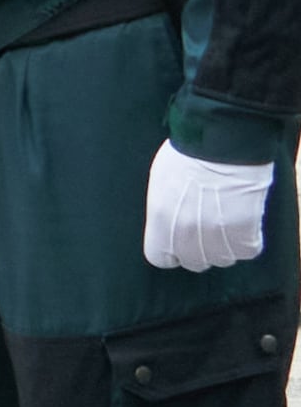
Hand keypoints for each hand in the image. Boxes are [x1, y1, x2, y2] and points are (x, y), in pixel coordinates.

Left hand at [148, 144, 279, 271]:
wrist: (221, 144)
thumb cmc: (188, 155)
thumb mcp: (160, 181)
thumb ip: (164, 210)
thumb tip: (170, 222)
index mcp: (160, 221)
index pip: (159, 258)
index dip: (171, 253)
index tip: (178, 246)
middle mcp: (185, 234)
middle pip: (194, 262)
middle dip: (199, 251)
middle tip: (206, 233)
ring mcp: (216, 235)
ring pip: (222, 259)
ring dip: (225, 247)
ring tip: (226, 226)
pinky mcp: (244, 232)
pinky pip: (247, 251)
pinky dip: (247, 242)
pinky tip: (244, 226)